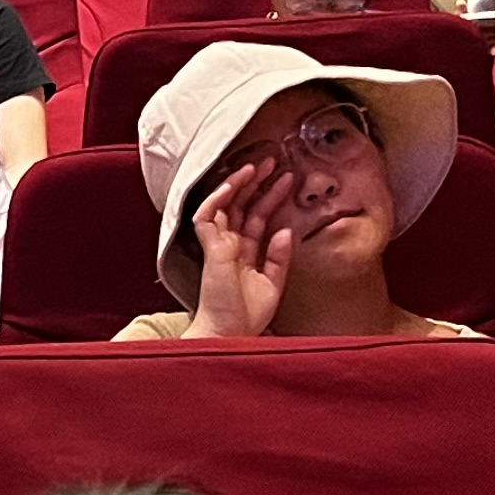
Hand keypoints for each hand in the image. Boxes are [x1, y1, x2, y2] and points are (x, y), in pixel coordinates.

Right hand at [182, 161, 295, 338]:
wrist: (230, 333)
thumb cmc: (247, 316)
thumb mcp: (274, 284)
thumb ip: (279, 257)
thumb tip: (286, 229)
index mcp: (243, 252)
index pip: (256, 217)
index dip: (271, 197)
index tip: (288, 179)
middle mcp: (229, 245)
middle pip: (241, 205)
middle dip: (256, 182)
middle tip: (273, 161)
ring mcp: (217, 245)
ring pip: (224, 204)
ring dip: (239, 183)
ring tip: (258, 165)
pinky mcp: (209, 248)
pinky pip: (207, 215)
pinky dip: (218, 198)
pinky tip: (233, 184)